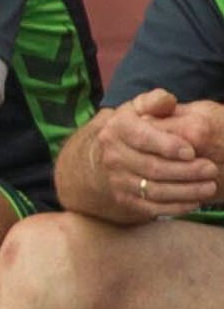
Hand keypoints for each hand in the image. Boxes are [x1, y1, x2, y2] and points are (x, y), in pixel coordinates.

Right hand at [92, 89, 218, 218]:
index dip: (167, 145)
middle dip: (185, 171)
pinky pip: (151, 207)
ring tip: (209, 186)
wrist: (98, 160)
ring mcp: (117, 181)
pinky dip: (175, 207)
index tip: (191, 150)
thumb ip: (154, 101)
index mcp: (117, 130)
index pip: (142, 138)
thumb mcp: (136, 109)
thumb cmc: (129, 130)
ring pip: (154, 190)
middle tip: (211, 169)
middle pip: (152, 167)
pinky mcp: (124, 200)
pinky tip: (195, 201)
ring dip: (185, 191)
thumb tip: (167, 101)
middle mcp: (113, 157)